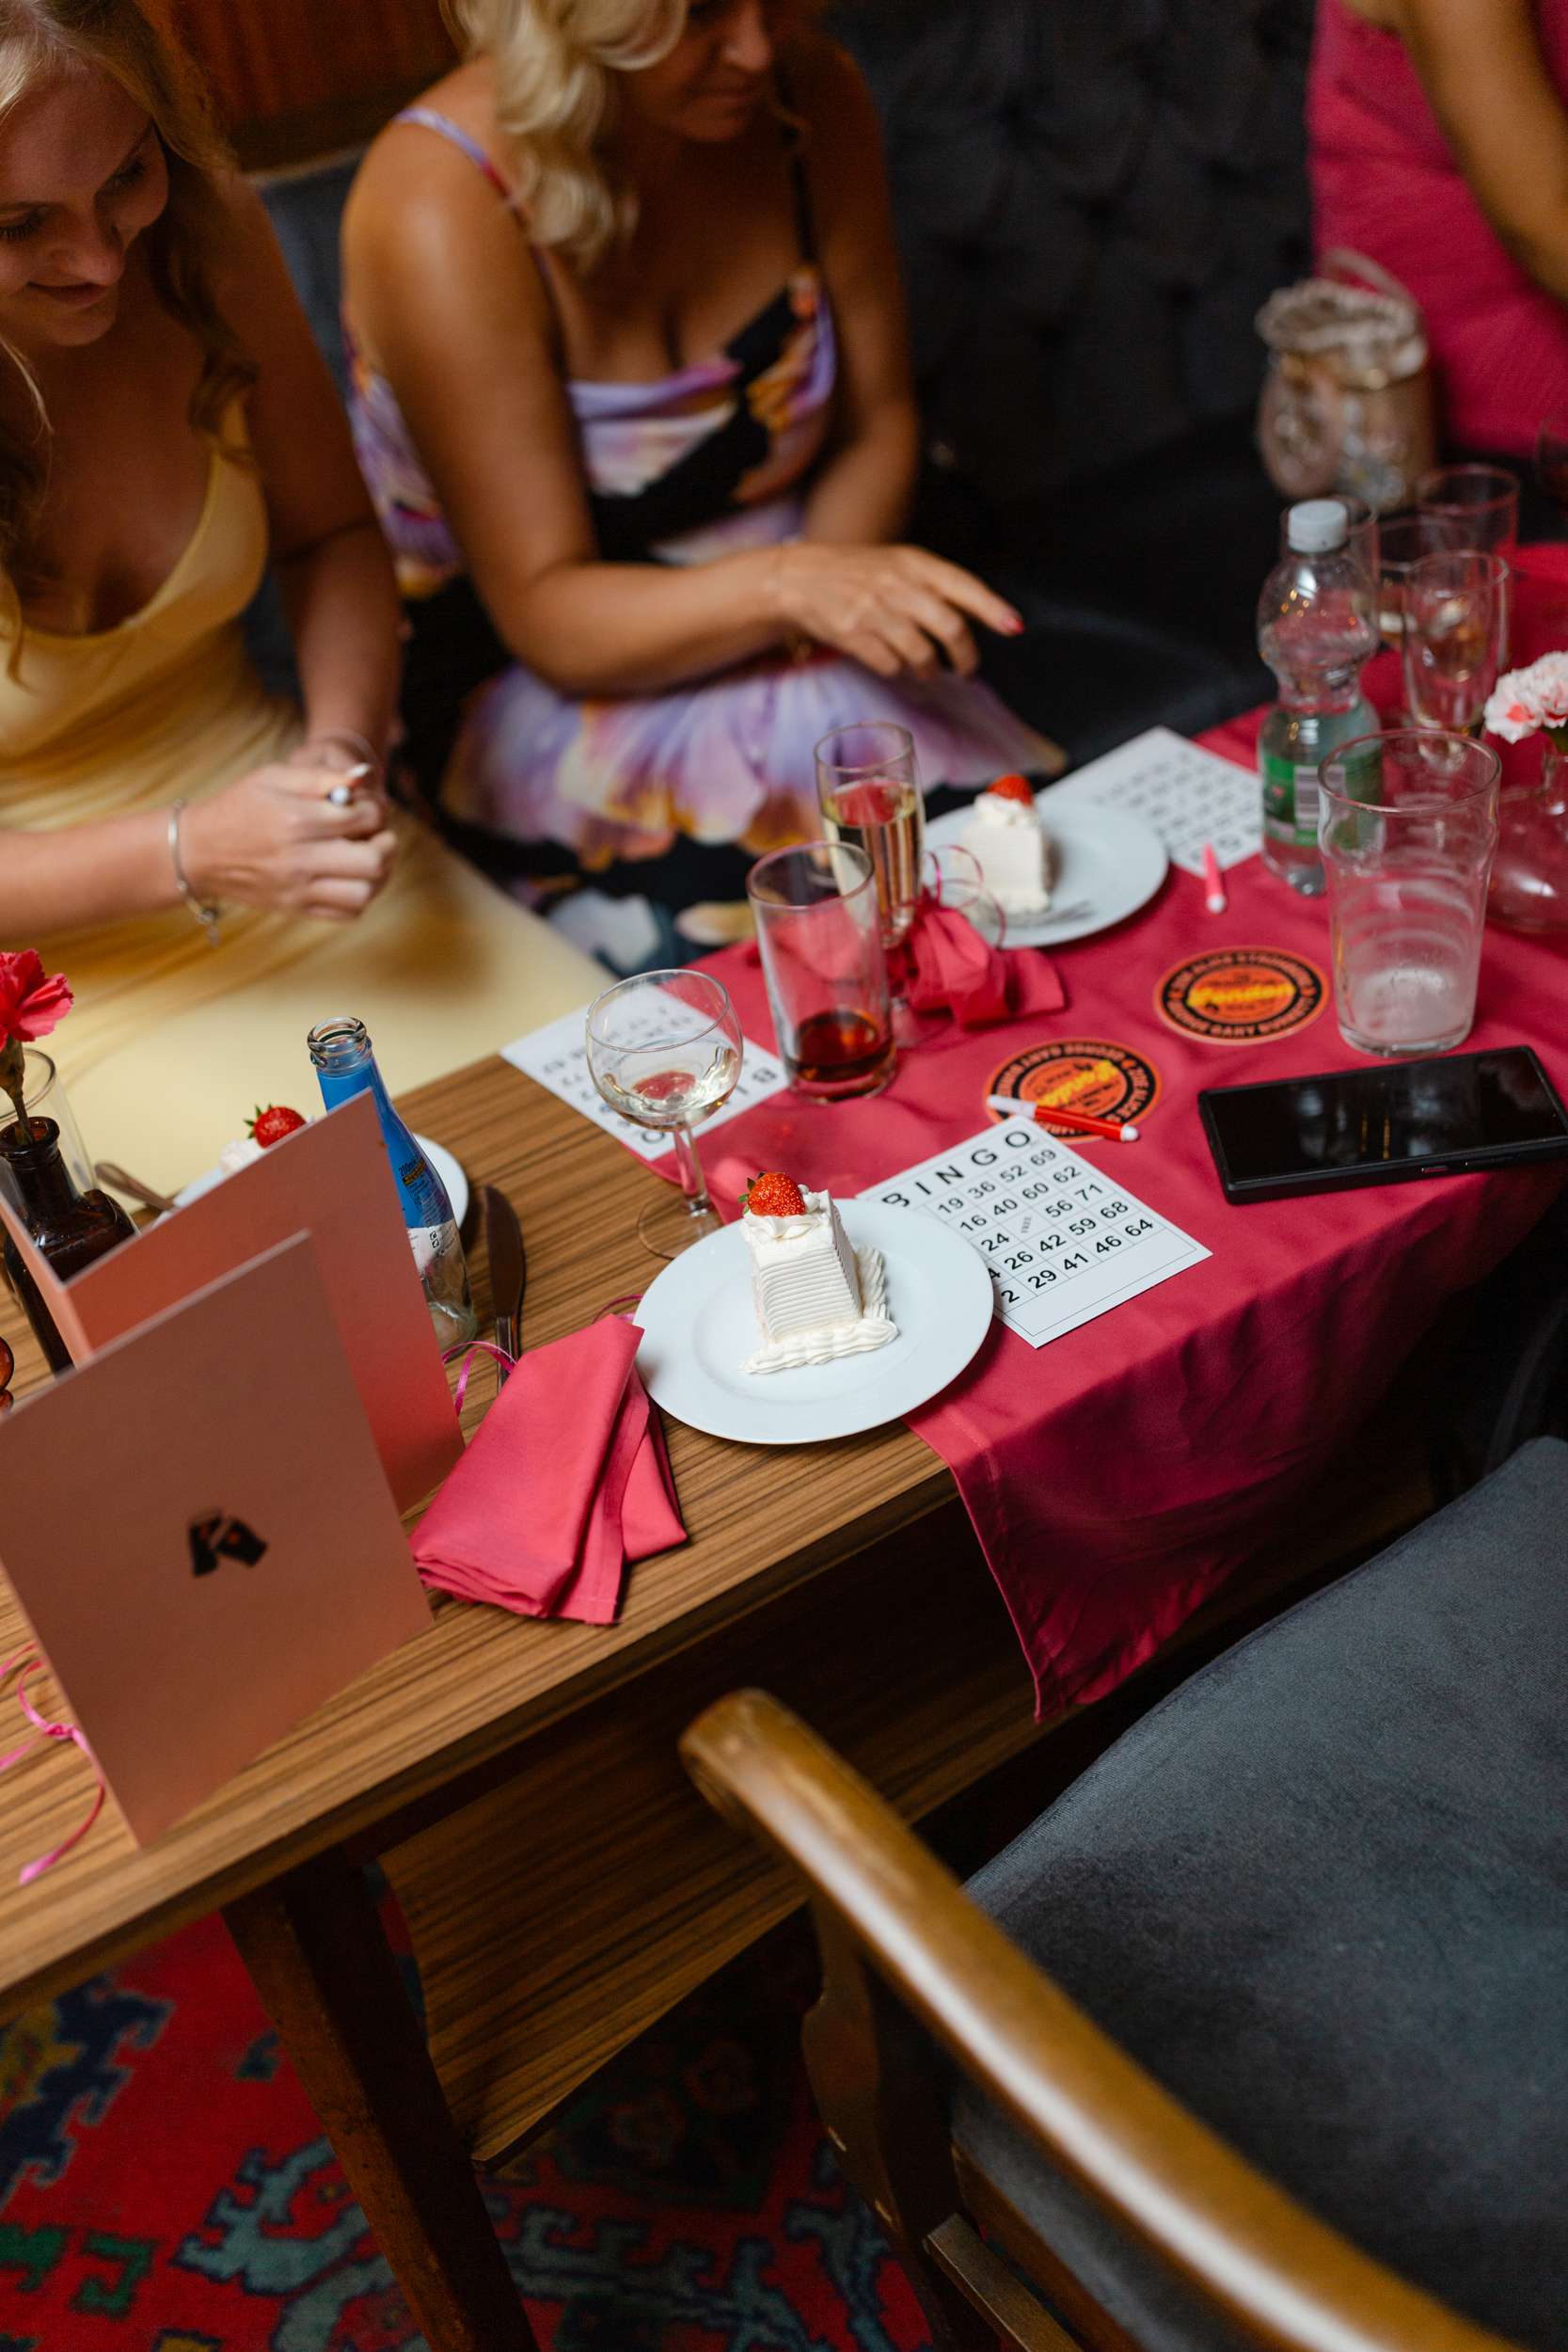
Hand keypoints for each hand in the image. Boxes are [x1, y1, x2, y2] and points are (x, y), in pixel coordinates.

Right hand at [178, 761, 398, 923]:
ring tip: (368, 858)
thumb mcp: (272, 777)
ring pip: (364, 893)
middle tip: (378, 836)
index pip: (364, 819)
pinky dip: (360, 897)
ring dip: (378, 876)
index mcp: (296, 820)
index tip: (366, 808)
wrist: (197, 851)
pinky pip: (347, 914)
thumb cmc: (238, 806)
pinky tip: (351, 878)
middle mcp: (299, 859)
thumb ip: (320, 776)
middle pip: (373, 861)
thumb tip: (362, 776)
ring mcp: (298, 889)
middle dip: (386, 845)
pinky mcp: (296, 908)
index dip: (376, 810)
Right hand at [774, 543, 1022, 679]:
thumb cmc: (859, 573)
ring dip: (930, 670)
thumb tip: (978, 612)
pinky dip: (898, 670)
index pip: (963, 586)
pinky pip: (889, 664)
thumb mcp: (899, 565)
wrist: (801, 577)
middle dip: (965, 655)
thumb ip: (935, 586)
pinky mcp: (852, 634)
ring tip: (929, 672)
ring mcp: (874, 610)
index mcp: (914, 564)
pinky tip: (896, 665)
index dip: (992, 608)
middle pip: (948, 626)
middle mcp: (897, 585)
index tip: (1014, 627)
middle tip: (968, 670)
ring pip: (920, 651)